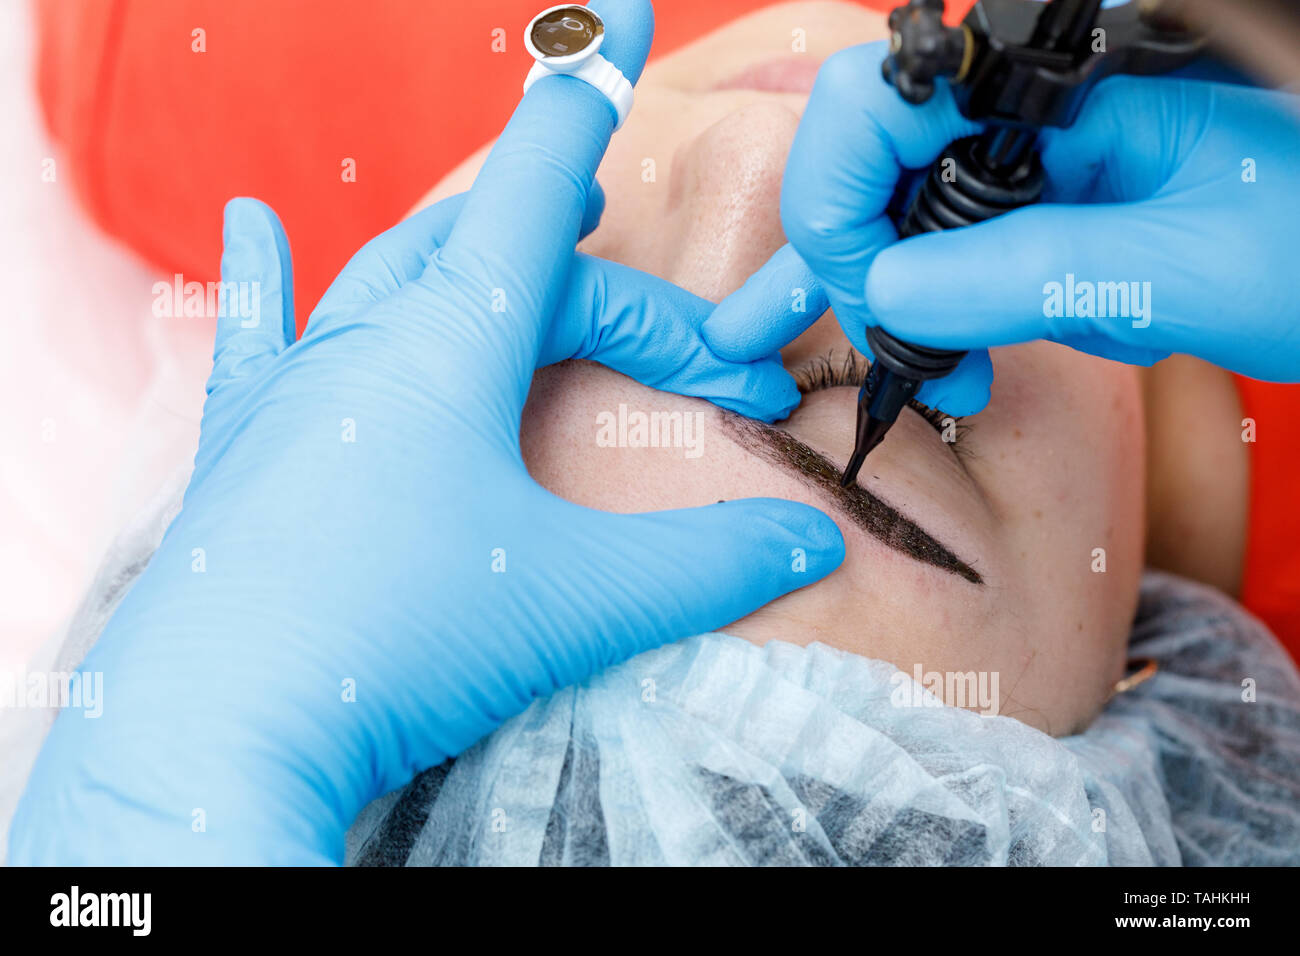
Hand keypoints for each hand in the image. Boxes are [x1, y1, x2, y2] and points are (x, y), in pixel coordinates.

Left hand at [8, 0, 842, 864]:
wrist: (221, 731)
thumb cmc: (396, 640)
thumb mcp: (577, 596)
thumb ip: (706, 562)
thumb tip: (813, 537)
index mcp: (452, 340)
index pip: (542, 185)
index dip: (593, 96)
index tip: (624, 9)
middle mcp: (366, 338)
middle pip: (498, 256)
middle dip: (597, 279)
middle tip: (670, 335)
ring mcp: (295, 386)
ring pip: (394, 275)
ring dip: (471, 247)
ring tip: (523, 228)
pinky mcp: (245, 444)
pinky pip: (257, 330)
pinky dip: (265, 275)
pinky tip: (251, 223)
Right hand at [770, 40, 1299, 415]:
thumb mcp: (1181, 267)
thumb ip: (1033, 271)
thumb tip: (888, 293)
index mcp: (1065, 91)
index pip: (880, 103)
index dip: (842, 197)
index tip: (870, 292)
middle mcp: (1032, 122)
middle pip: (865, 162)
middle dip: (845, 258)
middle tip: (880, 346)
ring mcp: (1031, 175)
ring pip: (890, 216)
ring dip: (868, 295)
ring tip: (891, 361)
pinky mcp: (1039, 226)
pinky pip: (944, 260)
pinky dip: (916, 315)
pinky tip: (935, 353)